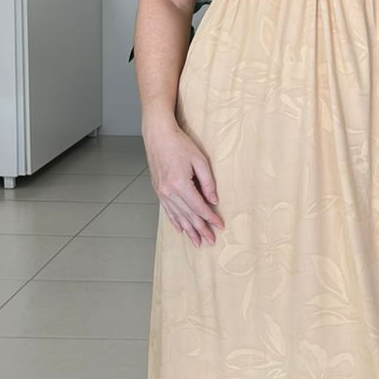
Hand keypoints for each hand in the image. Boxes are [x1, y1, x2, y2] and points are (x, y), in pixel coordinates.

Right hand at [143, 120, 223, 246]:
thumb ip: (208, 182)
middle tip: (210, 241)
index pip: (199, 207)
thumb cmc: (180, 144)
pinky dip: (175, 222)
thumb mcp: (200, 160)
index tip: (220, 226)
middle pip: (188, 216)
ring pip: (177, 216)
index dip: (210, 218)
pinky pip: (168, 211)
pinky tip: (181, 230)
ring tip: (197, 242)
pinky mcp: (158, 190)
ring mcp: (162, 192)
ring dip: (188, 230)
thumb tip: (214, 200)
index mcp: (180, 184)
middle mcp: (169, 192)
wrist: (158, 136)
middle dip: (200, 229)